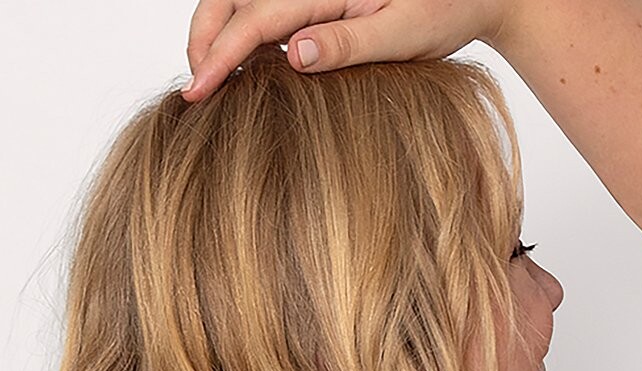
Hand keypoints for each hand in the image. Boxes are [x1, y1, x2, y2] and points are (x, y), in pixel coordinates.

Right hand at [182, 0, 509, 102]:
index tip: (197, 91)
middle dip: (206, 39)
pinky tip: (243, 64)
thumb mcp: (403, 34)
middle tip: (195, 90)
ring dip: (220, 33)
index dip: (220, 55)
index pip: (256, 18)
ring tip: (211, 78)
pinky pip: (267, 5)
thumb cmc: (446, 10)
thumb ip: (347, 43)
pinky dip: (244, 30)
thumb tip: (292, 56)